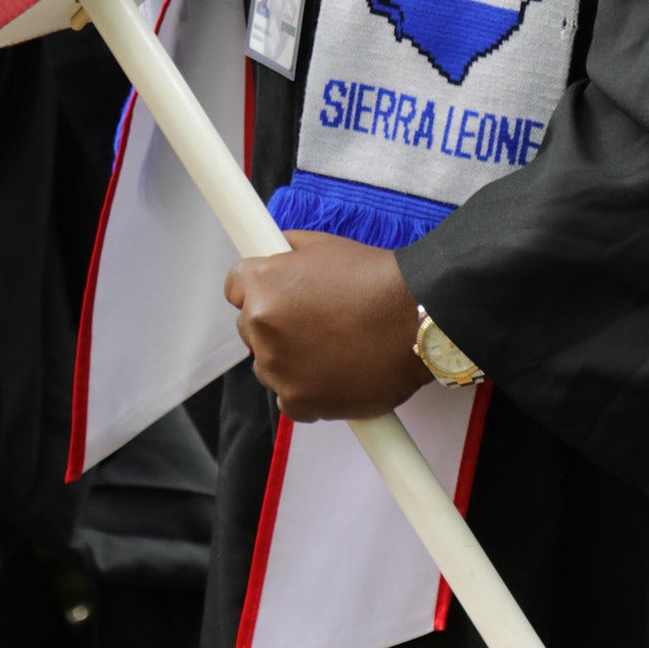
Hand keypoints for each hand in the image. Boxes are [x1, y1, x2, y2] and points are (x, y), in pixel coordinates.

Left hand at [224, 232, 425, 421]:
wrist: (414, 320)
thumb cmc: (374, 279)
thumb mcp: (325, 244)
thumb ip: (289, 248)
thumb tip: (275, 252)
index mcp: (263, 285)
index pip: (234, 286)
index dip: (256, 286)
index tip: (274, 292)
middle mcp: (261, 327)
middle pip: (250, 327)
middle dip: (275, 321)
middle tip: (314, 318)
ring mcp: (278, 369)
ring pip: (268, 364)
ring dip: (288, 357)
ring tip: (331, 345)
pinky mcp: (299, 402)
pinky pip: (289, 397)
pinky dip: (306, 388)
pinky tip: (334, 371)